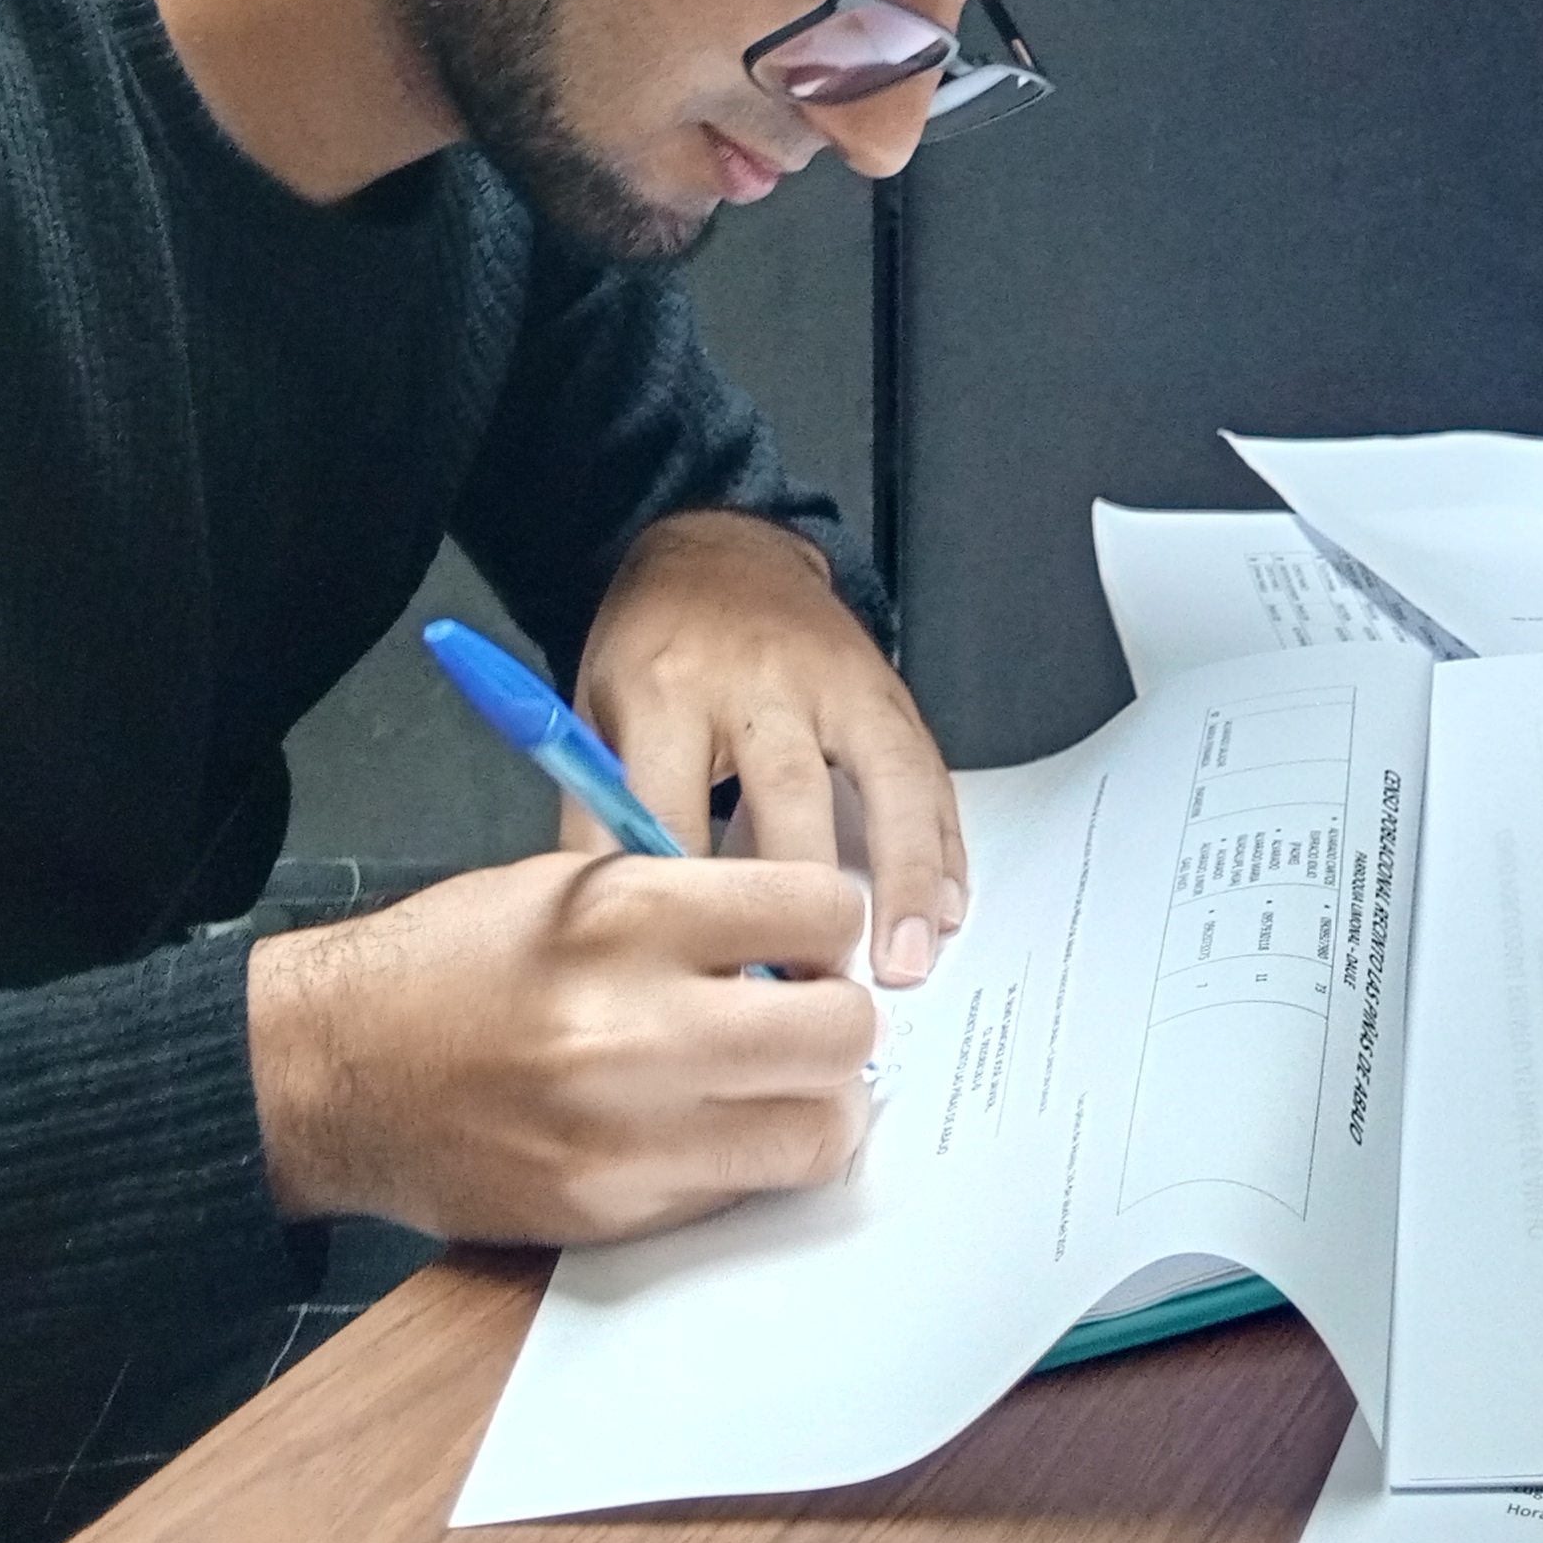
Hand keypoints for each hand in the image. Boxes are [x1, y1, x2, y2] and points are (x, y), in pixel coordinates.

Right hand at [247, 849, 874, 1240]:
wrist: (330, 1071)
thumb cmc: (452, 964)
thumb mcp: (573, 883)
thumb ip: (699, 905)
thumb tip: (813, 939)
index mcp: (627, 915)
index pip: (822, 910)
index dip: (829, 922)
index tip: (809, 938)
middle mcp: (635, 1026)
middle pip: (844, 1031)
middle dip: (839, 1019)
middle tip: (805, 1014)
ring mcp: (626, 1132)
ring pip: (819, 1132)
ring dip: (814, 1105)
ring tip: (769, 1082)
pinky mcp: (611, 1210)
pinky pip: (742, 1191)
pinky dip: (746, 1160)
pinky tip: (702, 1126)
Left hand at [569, 512, 964, 985]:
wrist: (721, 550)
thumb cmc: (652, 650)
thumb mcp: (594, 716)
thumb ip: (601, 817)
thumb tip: (613, 937)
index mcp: (665, 693)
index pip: (672, 815)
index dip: (689, 909)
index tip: (699, 987)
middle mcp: (757, 686)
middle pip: (787, 799)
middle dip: (801, 904)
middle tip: (805, 993)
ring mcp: (834, 684)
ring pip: (883, 781)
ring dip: (900, 879)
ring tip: (903, 963)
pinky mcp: (887, 692)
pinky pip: (926, 772)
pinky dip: (942, 844)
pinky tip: (948, 907)